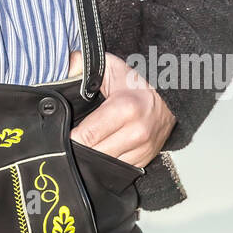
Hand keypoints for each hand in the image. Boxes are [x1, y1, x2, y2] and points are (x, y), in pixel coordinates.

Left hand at [66, 49, 177, 169]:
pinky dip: (108, 163)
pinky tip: (104, 149)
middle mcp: (136, 132)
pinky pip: (119, 169)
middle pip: (94, 154)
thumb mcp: (110, 66)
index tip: (63, 135)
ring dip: (94, 159)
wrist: (169, 97)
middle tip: (72, 140)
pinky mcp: (146, 159)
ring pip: (106, 166)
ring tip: (88, 145)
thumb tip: (65, 69)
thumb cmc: (138, 83)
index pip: (87, 135)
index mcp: (124, 109)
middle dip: (79, 149)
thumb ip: (83, 64)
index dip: (71, 137)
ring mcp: (143, 149)